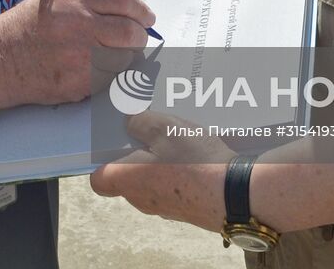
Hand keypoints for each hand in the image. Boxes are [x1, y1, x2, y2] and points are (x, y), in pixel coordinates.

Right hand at [0, 0, 154, 109]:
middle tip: (136, 38)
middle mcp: (79, 26)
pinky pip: (109, 80)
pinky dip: (108, 76)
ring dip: (124, 57)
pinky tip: (92, 69)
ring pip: (125, 59)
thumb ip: (92, 2)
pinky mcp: (78, 83)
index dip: (141, 9)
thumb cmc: (28, 27)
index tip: (146, 17)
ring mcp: (80, 57)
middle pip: (131, 32)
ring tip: (108, 54)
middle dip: (139, 36)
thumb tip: (129, 12)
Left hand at [90, 111, 233, 231]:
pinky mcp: (186, 211)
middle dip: (135, 155)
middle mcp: (141, 200)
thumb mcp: (164, 128)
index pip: (98, 180)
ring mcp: (164, 209)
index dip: (103, 161)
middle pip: (127, 177)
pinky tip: (195, 157)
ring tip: (177, 141)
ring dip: (159, 163)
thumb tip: (128, 122)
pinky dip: (178, 173)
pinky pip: (172, 188)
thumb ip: (140, 122)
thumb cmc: (193, 161)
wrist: (235, 195)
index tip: (117, 143)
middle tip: (152, 133)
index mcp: (127, 181)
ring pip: (151, 182)